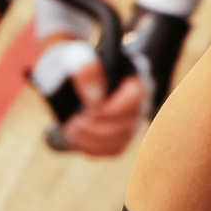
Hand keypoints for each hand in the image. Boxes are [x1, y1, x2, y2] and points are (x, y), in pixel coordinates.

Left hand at [43, 33, 146, 155]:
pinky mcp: (121, 135)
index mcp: (135, 75)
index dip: (113, 109)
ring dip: (92, 139)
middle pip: (128, 124)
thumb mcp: (77, 61)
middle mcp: (140, 100)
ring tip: (73, 127)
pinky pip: (113, 150)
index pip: (136, 98)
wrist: (70, 75)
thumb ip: (87, 73)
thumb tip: (95, 93)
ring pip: (120, 141)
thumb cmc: (76, 64)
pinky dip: (91, 147)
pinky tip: (77, 135)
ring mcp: (132, 120)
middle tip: (75, 120)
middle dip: (98, 127)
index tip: (89, 110)